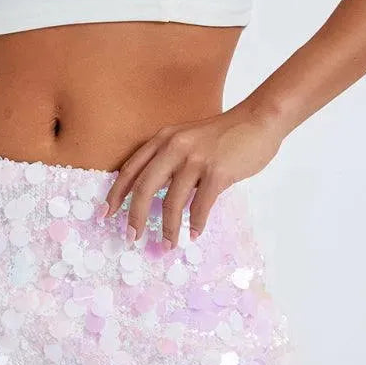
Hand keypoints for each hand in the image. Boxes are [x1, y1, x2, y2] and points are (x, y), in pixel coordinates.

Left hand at [101, 103, 284, 247]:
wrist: (259, 120)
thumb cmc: (224, 135)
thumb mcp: (187, 139)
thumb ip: (169, 161)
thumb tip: (154, 197)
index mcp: (163, 139)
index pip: (131, 169)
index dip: (116, 193)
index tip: (106, 214)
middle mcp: (175, 147)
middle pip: (145, 188)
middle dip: (135, 216)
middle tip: (132, 237)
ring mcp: (196, 159)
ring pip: (173, 202)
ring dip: (169, 228)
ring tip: (168, 245)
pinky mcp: (218, 172)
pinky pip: (201, 205)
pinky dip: (196, 223)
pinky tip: (194, 234)